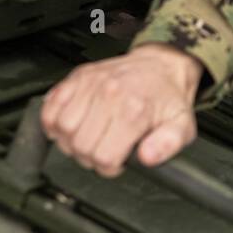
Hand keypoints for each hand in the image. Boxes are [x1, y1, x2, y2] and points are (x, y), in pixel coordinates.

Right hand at [41, 43, 202, 177]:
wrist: (161, 65)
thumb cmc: (168, 97)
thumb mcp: (182, 126)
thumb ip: (168, 145)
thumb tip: (148, 158)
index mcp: (134, 110)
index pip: (104, 157)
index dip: (109, 168)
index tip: (116, 163)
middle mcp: (110, 94)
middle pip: (80, 146)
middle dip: (89, 158)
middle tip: (102, 151)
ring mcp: (91, 83)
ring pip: (61, 127)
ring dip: (69, 141)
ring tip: (87, 139)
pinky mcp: (78, 77)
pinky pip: (50, 106)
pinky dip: (52, 121)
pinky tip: (69, 126)